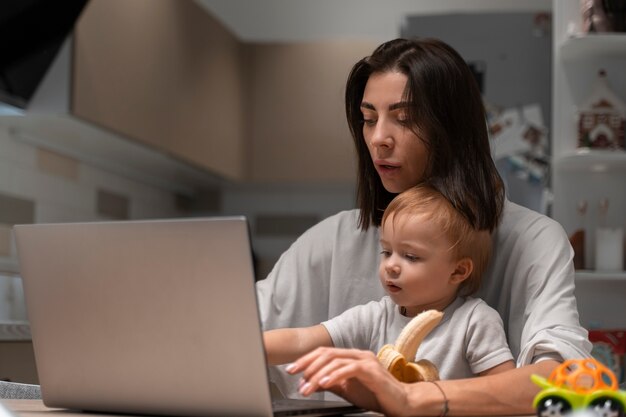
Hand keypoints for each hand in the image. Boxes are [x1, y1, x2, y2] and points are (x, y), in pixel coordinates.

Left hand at [286, 346, 412, 416]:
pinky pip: (349, 369)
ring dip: (317, 374)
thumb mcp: (348, 389)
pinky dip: (334, 376)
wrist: (402, 403)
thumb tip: (312, 383)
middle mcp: (358, 354)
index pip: (325, 353)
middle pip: (327, 353)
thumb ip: (332, 383)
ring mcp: (366, 360)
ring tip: (306, 386)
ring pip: (335, 361)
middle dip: (307, 364)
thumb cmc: (377, 395)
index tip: (293, 370)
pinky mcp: (372, 370)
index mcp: (352, 357)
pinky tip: (323, 383)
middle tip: (295, 376)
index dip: (307, 360)